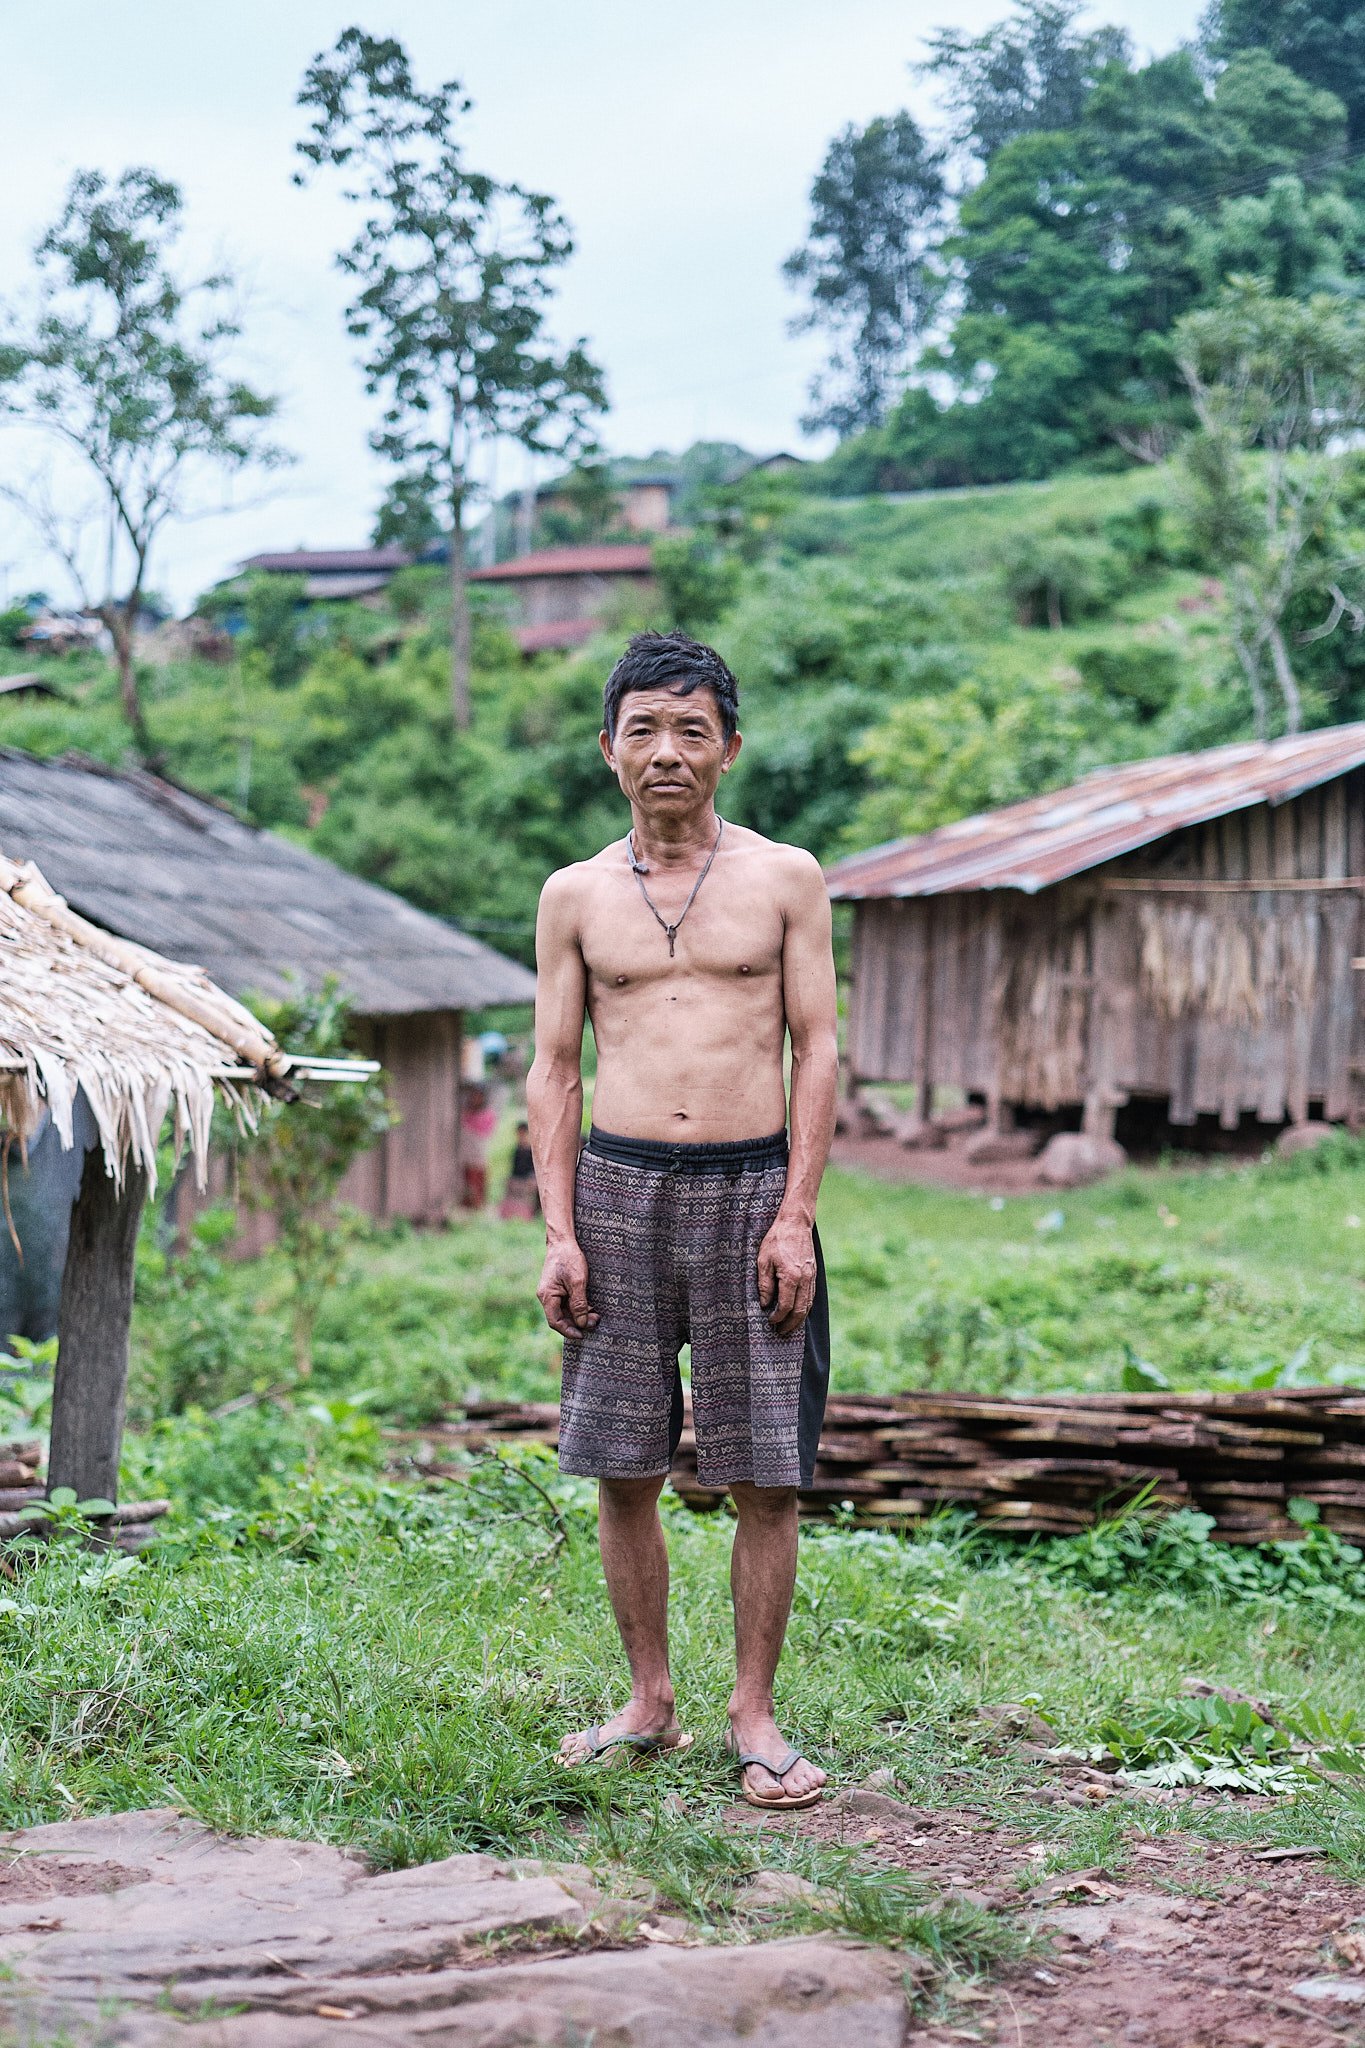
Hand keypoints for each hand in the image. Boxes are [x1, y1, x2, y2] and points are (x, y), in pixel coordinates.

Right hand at [537, 1238, 598, 1339]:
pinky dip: (578, 1308)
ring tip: (596, 1316)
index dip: (568, 1330)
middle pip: (560, 1318)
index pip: (555, 1321)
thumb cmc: (569, 1258)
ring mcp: (552, 1292)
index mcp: (547, 1296)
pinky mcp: (558, 1288)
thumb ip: (579, 1304)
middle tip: (595, 1323)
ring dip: (579, 1316)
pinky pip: (567, 1303)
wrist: (563, 1241)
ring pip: (565, 1311)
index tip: (582, 1335)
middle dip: (577, 1323)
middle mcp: (547, 1296)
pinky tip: (590, 1308)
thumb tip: (582, 1323)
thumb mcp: (578, 1282)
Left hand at [756, 1215, 817, 1337]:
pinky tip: (798, 1312)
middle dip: (790, 1324)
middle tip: (781, 1333)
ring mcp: (811, 1277)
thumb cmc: (776, 1240)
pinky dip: (806, 1308)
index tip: (770, 1322)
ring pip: (808, 1305)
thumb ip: (764, 1284)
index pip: (785, 1305)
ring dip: (799, 1319)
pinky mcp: (813, 1273)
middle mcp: (804, 1280)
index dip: (777, 1317)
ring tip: (790, 1328)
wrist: (795, 1223)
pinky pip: (811, 1296)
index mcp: (791, 1277)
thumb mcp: (763, 1261)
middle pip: (800, 1310)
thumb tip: (764, 1303)